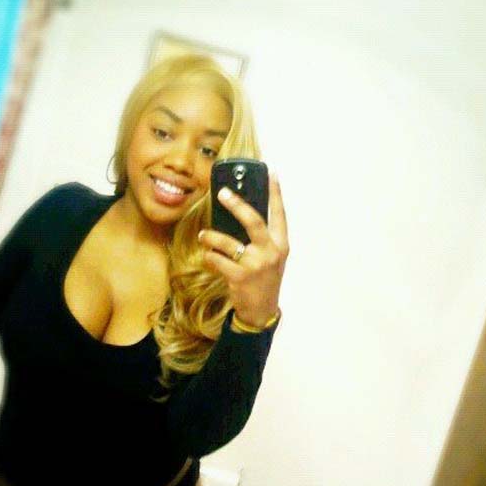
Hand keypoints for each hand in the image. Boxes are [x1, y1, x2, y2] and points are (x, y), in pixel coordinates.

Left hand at [198, 174, 289, 328]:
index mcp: (281, 245)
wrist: (262, 312)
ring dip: (211, 237)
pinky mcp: (239, 277)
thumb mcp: (271, 258)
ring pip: (227, 242)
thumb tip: (240, 214)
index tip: (271, 173)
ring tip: (204, 236)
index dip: (276, 194)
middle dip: (236, 204)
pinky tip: (209, 258)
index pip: (279, 215)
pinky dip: (209, 257)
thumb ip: (262, 239)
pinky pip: (217, 259)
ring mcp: (255, 265)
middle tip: (222, 193)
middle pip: (253, 221)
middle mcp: (270, 253)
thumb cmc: (264, 280)